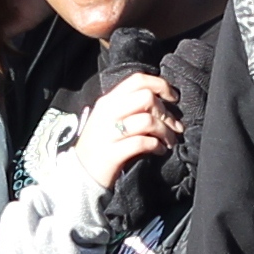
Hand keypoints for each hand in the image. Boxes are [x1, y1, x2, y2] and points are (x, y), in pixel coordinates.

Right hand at [51, 74, 181, 218]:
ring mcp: (108, 133)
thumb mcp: (110, 120)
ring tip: (169, 141)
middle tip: (173, 126)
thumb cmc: (101, 145)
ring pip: (148, 120)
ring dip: (165, 131)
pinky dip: (157, 146)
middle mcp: (107, 113)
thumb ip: (130, 107)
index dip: (160, 85)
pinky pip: (142, 143)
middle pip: (146, 98)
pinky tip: (159, 151)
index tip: (173, 98)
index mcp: (108, 101)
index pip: (137, 80)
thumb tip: (161, 103)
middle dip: (166, 112)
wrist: (80, 173)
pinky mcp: (112, 153)